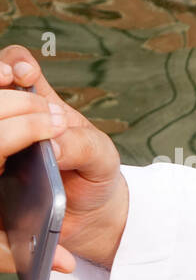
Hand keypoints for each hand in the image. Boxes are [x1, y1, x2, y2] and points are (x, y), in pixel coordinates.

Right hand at [0, 45, 128, 273]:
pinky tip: (6, 168)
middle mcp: (13, 121)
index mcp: (37, 104)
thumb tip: (53, 146)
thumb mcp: (101, 157)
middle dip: (5, 93)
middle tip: (27, 104)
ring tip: (12, 143)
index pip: (15, 65)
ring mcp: (2, 148)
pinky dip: (1, 159)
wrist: (89, 216)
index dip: (14, 64)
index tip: (25, 76)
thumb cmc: (94, 176)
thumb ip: (83, 145)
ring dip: (0, 122)